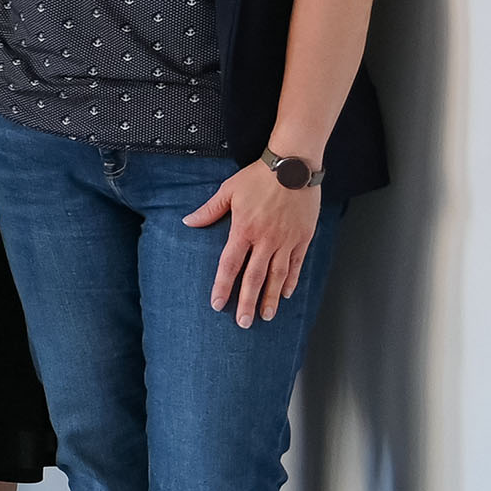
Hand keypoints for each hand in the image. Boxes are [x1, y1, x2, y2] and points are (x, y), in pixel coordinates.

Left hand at [188, 161, 324, 326]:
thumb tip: (188, 221)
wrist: (293, 167)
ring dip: (271, 298)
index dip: (223, 286)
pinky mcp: (303, 238)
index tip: (218, 304)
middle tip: (244, 323)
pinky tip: (285, 294)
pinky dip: (291, 281)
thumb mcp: (228, 191)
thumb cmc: (258, 177)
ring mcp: (286, 241)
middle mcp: (266, 240)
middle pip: (255, 278)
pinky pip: (297, 264)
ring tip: (266, 316)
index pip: (230, 265)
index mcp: (244, 230)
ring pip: (277, 276)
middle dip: (248, 302)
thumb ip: (209, 210)